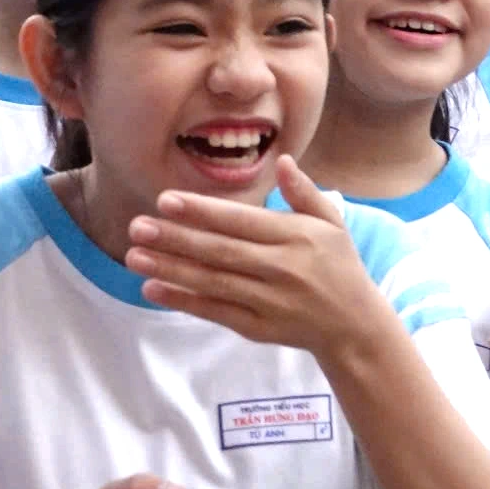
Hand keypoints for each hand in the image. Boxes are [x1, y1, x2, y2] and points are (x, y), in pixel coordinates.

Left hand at [124, 155, 388, 360]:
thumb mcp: (331, 223)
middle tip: (137, 226)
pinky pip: (216, 313)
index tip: (166, 200)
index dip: (203, 211)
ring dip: (171, 270)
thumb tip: (283, 161)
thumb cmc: (339, 266)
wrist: (355, 326)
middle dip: (176, 239)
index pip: (241, 221)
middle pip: (220, 251)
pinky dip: (184, 302)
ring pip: (213, 283)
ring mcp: (269, 301)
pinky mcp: (259, 328)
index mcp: (296, 236)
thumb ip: (305, 192)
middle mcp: (282, 268)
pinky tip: (154, 289)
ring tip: (134, 256)